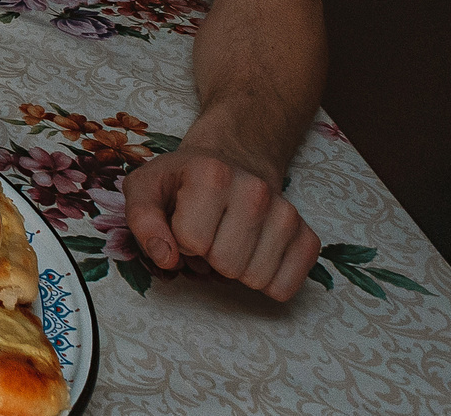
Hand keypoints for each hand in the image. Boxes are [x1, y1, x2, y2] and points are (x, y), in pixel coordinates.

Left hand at [121, 141, 321, 299]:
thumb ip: (142, 220)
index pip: (191, 241)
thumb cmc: (183, 181)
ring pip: (256, 279)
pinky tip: (253, 254)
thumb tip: (167, 259)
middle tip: (208, 234)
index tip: (183, 220)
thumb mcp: (145, 188)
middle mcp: (256, 191)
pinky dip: (264, 282)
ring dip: (236, 271)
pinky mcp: (307, 237)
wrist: (230, 162)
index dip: (180, 240)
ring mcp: (287, 214)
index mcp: (212, 174)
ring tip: (228, 241)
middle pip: (227, 265)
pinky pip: (285, 288)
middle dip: (209, 258)